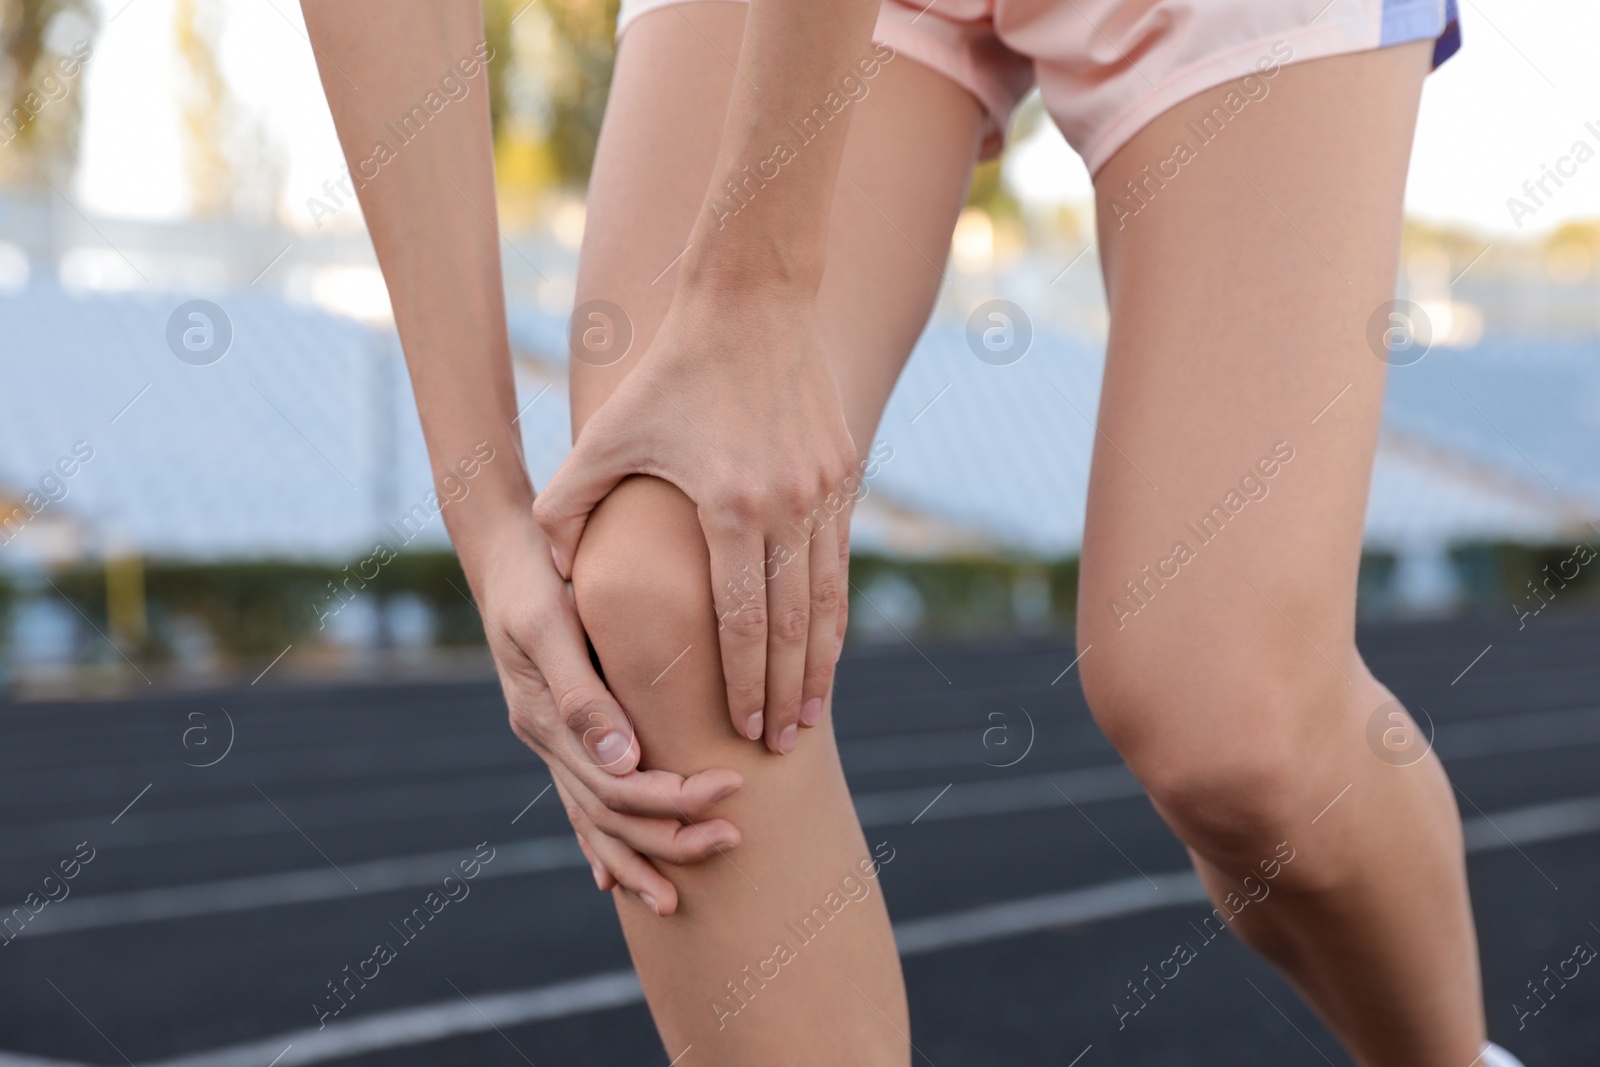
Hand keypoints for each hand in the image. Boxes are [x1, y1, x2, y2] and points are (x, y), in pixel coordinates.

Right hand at [472, 516, 742, 914]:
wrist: (505, 553)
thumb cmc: (534, 578)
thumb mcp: (551, 624)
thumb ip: (583, 693)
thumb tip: (626, 763)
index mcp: (546, 720)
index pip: (618, 787)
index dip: (675, 798)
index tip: (733, 786)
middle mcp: (545, 740)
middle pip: (610, 815)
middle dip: (671, 836)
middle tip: (734, 836)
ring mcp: (548, 740)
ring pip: (592, 821)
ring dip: (639, 856)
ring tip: (684, 891)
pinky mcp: (560, 731)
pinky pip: (578, 804)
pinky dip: (599, 844)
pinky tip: (616, 877)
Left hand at [535, 290, 857, 754]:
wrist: (753, 302)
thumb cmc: (669, 374)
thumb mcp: (607, 435)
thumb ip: (567, 505)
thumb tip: (544, 569)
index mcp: (727, 506)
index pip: (739, 621)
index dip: (740, 684)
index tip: (740, 730)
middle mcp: (787, 507)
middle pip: (790, 626)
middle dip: (783, 694)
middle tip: (778, 745)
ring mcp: (824, 491)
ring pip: (827, 601)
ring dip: (819, 664)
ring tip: (809, 714)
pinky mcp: (845, 474)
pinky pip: (841, 562)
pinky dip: (836, 612)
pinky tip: (827, 646)